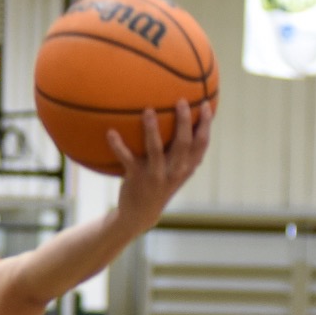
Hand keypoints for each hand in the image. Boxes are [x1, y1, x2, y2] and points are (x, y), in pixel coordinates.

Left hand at [106, 98, 212, 230]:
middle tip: (181, 101)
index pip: (201, 144)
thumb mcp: (176, 170)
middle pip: (183, 143)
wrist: (141, 214)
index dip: (206, 124)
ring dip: (152, 130)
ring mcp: (156, 175)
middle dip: (183, 122)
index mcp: (187, 167)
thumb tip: (187, 118)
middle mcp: (175, 171)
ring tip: (147, 110)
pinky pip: (127, 159)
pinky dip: (118, 145)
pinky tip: (110, 132)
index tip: (204, 103)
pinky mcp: (136, 178)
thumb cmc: (160, 183)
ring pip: (155, 150)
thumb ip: (183, 151)